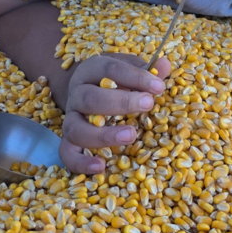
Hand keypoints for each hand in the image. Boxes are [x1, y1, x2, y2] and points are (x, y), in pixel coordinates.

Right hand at [60, 54, 171, 173]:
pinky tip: (101, 167)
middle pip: (90, 98)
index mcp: (91, 71)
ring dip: (103, 135)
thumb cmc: (114, 81)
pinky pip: (67, 154)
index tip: (159, 86)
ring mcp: (70, 119)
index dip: (134, 77)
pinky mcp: (68, 141)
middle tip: (148, 104)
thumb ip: (146, 71)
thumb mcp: (128, 70)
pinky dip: (80, 162)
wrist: (86, 90)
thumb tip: (164, 65)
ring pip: (76, 128)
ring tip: (130, 135)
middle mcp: (76, 94)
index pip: (110, 69)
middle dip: (121, 102)